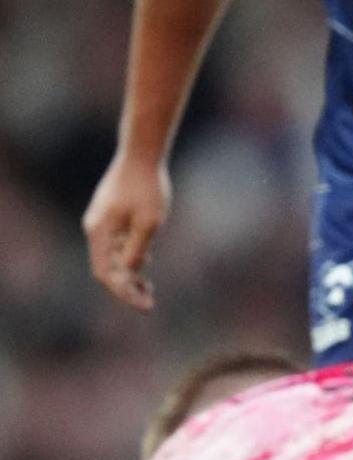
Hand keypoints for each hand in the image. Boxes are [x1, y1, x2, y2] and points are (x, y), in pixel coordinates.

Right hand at [84, 152, 169, 310]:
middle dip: (126, 287)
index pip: (106, 273)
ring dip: (128, 274)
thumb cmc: (148, 187)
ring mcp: (101, 221)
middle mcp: (95, 229)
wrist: (141, 154)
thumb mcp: (149, 221)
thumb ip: (138, 249)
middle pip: (107, 268)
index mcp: (99, 232)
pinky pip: (115, 244)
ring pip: (111, 256)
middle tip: (150, 301)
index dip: (123, 292)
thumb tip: (129, 273)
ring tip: (148, 289)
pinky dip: (128, 257)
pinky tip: (145, 263)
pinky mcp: (110, 215)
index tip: (144, 305)